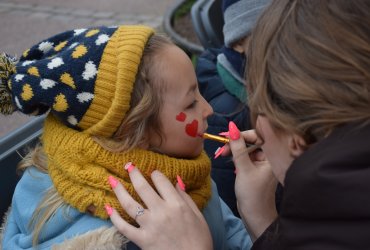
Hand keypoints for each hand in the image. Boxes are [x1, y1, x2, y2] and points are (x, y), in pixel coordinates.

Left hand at [107, 166, 212, 249]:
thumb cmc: (199, 239)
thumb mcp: (198, 215)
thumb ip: (186, 197)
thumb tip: (176, 181)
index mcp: (176, 204)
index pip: (161, 181)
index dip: (155, 174)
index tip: (152, 173)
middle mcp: (161, 211)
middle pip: (143, 187)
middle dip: (134, 174)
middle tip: (128, 166)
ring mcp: (150, 225)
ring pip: (129, 204)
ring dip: (119, 190)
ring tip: (111, 180)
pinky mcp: (142, 240)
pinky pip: (124, 227)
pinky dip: (114, 217)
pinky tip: (108, 207)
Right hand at [225, 125, 277, 240]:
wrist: (255, 215)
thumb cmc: (253, 194)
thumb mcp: (243, 168)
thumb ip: (237, 147)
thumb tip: (232, 128)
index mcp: (272, 155)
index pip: (258, 135)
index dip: (243, 133)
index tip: (228, 134)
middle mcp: (268, 157)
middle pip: (251, 141)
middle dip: (236, 142)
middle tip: (222, 146)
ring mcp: (262, 163)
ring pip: (246, 148)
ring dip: (234, 149)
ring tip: (222, 154)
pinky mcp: (255, 168)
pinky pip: (245, 156)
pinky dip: (236, 156)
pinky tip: (227, 158)